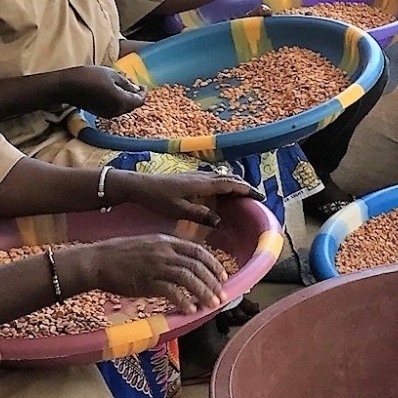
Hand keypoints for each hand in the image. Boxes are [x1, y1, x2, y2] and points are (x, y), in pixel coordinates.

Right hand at [61, 65, 145, 117]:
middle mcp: (116, 111)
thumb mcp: (111, 74)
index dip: (143, 92)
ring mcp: (108, 114)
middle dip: (135, 95)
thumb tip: (135, 88)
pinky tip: (113, 91)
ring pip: (124, 108)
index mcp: (121, 101)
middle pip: (132, 106)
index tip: (143, 85)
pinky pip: (115, 108)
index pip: (139, 100)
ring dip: (126, 98)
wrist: (67, 87)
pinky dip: (118, 101)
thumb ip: (126, 83)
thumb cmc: (89, 77)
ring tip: (123, 85)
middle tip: (134, 84)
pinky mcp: (100, 113)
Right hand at [66, 235, 232, 313]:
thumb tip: (185, 263)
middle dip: (213, 282)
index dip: (213, 264)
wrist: (97, 261)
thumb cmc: (120, 254)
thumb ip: (167, 251)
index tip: (223, 276)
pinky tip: (190, 310)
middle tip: (222, 296)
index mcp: (166, 241)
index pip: (198, 251)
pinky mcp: (146, 281)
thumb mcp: (148, 244)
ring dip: (203, 292)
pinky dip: (183, 301)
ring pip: (188, 278)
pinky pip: (171, 291)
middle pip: (197, 266)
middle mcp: (164, 251)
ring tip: (212, 305)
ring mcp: (156, 266)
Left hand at [114, 170, 259, 225]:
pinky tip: (221, 192)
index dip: (246, 190)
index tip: (259, 197)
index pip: (231, 184)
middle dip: (244, 186)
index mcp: (202, 184)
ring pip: (222, 177)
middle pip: (229, 178)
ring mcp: (196, 175)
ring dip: (235, 184)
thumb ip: (200, 215)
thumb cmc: (157, 199)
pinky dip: (224, 184)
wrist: (139, 185)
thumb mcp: (178, 210)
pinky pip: (214, 179)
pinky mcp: (190, 177)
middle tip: (255, 196)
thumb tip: (219, 221)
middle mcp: (202, 177)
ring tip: (243, 194)